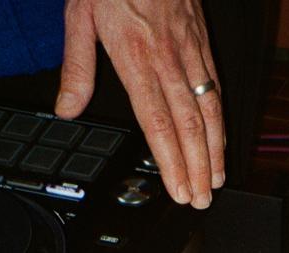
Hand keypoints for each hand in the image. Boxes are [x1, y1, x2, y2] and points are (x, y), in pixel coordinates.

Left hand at [56, 0, 224, 208]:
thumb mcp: (79, 13)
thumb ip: (77, 67)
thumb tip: (67, 109)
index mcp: (136, 56)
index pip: (157, 121)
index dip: (171, 160)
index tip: (178, 188)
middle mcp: (167, 56)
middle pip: (189, 124)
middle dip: (198, 167)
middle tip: (201, 198)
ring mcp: (189, 47)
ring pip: (209, 107)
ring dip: (215, 150)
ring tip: (216, 180)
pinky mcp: (200, 37)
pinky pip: (215, 85)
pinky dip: (221, 118)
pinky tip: (221, 139)